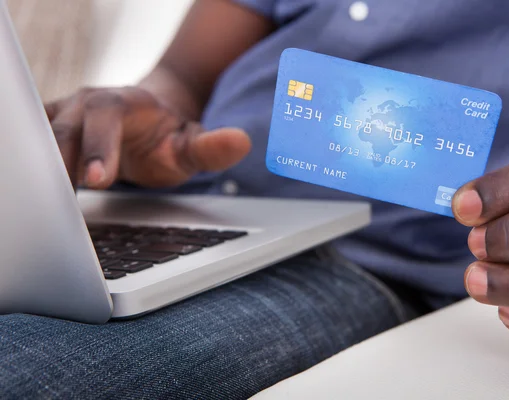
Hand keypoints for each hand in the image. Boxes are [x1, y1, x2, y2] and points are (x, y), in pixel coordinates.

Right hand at [45, 86, 250, 188]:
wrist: (146, 121)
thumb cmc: (167, 138)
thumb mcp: (191, 145)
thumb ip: (212, 148)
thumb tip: (242, 141)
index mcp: (124, 102)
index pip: (105, 117)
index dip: (98, 146)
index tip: (96, 179)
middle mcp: (88, 103)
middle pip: (63, 127)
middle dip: (61, 162)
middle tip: (62, 200)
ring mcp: (66, 114)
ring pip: (41, 137)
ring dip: (42, 169)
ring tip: (45, 206)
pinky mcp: (52, 129)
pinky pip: (35, 146)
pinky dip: (36, 169)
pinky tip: (42, 199)